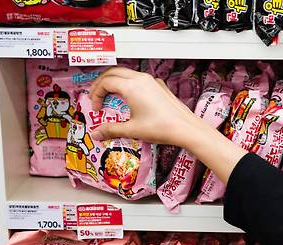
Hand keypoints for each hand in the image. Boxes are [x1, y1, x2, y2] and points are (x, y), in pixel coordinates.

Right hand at [90, 66, 246, 184]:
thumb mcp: (132, 130)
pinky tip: (130, 99)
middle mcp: (141, 79)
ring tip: (110, 97)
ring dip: (115, 83)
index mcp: (132, 86)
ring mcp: (152, 82)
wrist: (186, 129)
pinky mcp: (160, 87)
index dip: (96, 94)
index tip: (97, 108)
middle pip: (113, 73)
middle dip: (101, 84)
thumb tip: (97, 134)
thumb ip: (111, 130)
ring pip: (127, 74)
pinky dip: (128, 85)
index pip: (106, 83)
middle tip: (96, 97)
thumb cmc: (163, 127)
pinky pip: (139, 80)